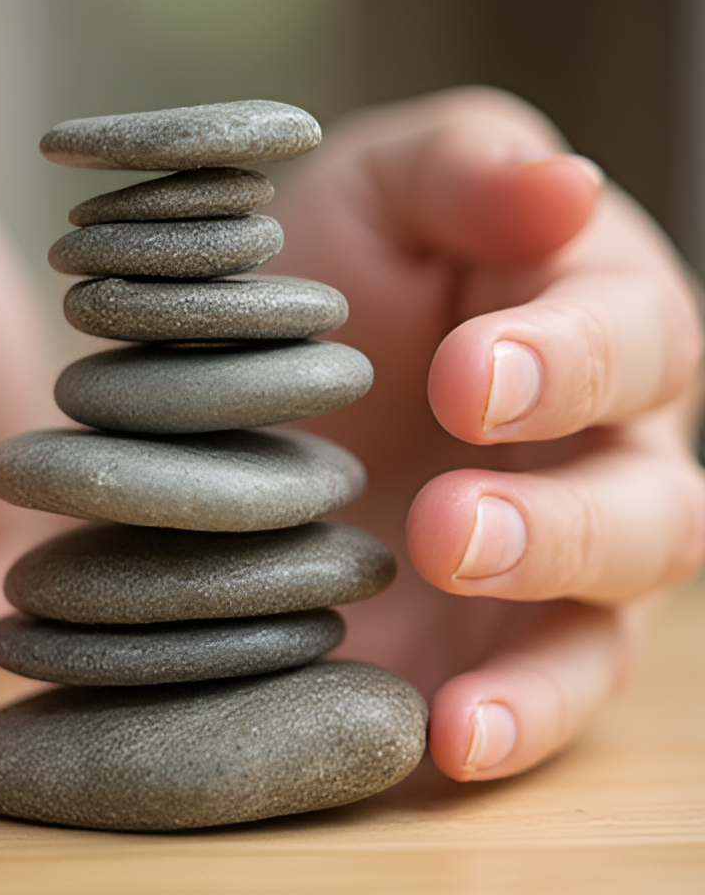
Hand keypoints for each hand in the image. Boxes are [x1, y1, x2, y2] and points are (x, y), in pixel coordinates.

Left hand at [270, 88, 704, 780]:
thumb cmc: (341, 257)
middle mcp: (599, 443)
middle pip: (646, 497)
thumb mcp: (385, 186)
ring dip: (544, 652)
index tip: (463, 375)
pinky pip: (539, 692)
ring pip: (612, 613)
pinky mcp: (500, 634)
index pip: (627, 335)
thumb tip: (565, 184)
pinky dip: (513, 722)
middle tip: (448, 525)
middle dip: (558, 520)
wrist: (264, 363)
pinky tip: (451, 739)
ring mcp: (557, 552)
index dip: (563, 360)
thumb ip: (468, 172)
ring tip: (462, 691)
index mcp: (588, 314)